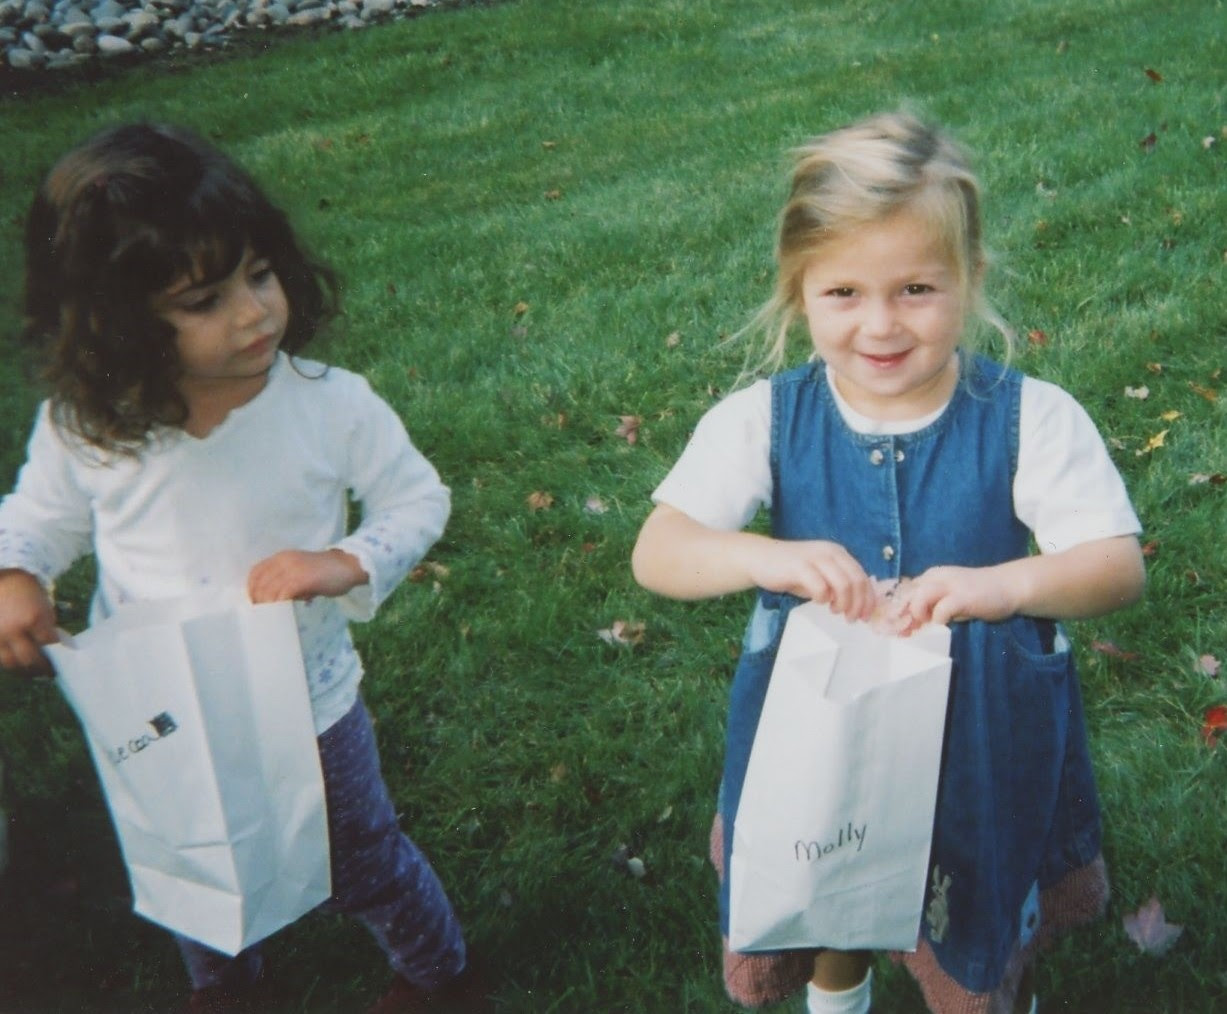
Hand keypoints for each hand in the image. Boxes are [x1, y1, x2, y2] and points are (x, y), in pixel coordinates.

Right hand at [0, 569, 58, 675]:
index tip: (61, 656)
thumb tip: (53, 644)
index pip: (49, 643)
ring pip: (11, 664)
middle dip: (43, 668)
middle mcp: (13, 630)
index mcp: (32, 619)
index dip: (57, 651)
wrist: (0, 581)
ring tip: (34, 672)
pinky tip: (18, 665)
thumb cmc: (25, 590)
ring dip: (25, 671)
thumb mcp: (43, 604)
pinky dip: (10, 665)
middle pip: (30, 659)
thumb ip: (47, 625)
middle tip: (50, 672)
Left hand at [247, 549, 368, 603]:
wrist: (349, 566)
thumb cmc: (327, 572)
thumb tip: (277, 600)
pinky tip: (282, 612)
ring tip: (270, 616)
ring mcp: (292, 569)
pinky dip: (280, 604)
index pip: (256, 572)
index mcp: (282, 557)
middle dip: (258, 600)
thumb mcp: (303, 572)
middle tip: (261, 614)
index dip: (251, 588)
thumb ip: (289, 582)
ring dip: (267, 605)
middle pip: (260, 583)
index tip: (254, 602)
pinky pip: (283, 594)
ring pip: (269, 590)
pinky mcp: (302, 579)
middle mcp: (284, 560)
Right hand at [748, 539, 875, 620]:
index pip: (862, 577)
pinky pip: (820, 586)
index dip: (868, 599)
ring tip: (835, 611)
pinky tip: (818, 602)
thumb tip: (859, 606)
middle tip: (852, 619)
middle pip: (856, 581)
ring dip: (843, 603)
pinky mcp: (800, 566)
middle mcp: (830, 552)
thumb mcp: (820, 577)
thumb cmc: (792, 571)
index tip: (866, 617)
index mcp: (839, 553)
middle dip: (858, 604)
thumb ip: (838, 586)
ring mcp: (815, 557)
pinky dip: (823, 598)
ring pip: (842, 583)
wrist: (761, 559)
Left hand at [892, 565, 1018, 632]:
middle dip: (902, 615)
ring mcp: (950, 585)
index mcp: (930, 576)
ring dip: (917, 615)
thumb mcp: (949, 597)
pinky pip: (942, 609)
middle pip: (906, 593)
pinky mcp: (963, 596)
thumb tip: (910, 626)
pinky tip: (943, 625)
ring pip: (920, 596)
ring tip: (923, 628)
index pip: (903, 590)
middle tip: (906, 632)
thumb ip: (931, 606)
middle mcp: (936, 576)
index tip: (896, 627)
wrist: (1008, 586)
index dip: (897, 609)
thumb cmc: (977, 595)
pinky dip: (938, 620)